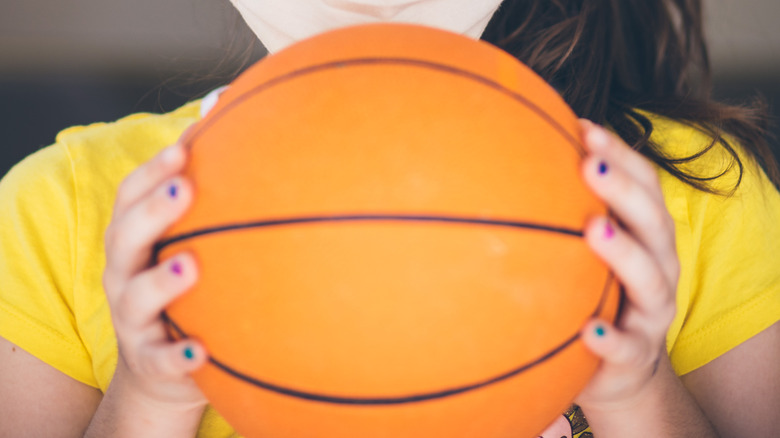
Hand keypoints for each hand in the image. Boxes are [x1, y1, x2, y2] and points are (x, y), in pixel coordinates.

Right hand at [102, 133, 207, 409]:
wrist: (158, 369)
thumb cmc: (180, 292)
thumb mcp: (182, 249)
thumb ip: (205, 209)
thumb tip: (239, 138)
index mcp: (131, 243)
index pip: (130, 199)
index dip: (152, 173)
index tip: (183, 149)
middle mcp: (123, 276)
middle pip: (125, 239)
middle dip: (153, 212)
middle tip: (186, 189)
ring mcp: (132, 321)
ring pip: (135, 299)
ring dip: (160, 281)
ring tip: (190, 266)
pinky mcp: (151, 362)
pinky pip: (161, 360)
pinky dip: (178, 356)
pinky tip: (202, 350)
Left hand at [574, 120, 678, 408]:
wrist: (620, 371)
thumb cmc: (598, 295)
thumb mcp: (587, 253)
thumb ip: (566, 215)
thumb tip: (514, 160)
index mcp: (648, 238)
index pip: (644, 188)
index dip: (621, 155)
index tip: (584, 128)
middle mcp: (659, 269)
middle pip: (654, 223)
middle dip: (624, 190)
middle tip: (589, 163)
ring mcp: (651, 314)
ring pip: (651, 281)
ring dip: (625, 252)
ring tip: (595, 228)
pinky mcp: (635, 356)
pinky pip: (626, 348)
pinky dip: (610, 339)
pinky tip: (587, 330)